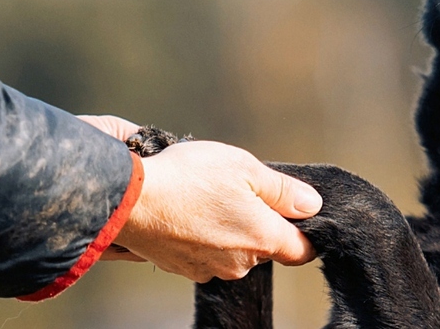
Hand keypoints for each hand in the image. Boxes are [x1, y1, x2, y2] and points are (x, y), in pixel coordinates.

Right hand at [77, 115, 322, 281]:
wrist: (127, 198)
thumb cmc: (188, 178)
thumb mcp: (246, 168)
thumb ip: (284, 190)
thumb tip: (312, 205)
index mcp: (262, 238)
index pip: (302, 251)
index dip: (305, 231)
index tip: (296, 213)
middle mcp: (239, 263)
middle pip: (265, 246)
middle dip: (259, 221)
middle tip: (238, 190)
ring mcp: (209, 269)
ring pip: (234, 250)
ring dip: (229, 228)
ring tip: (208, 198)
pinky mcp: (182, 268)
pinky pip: (206, 253)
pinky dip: (203, 235)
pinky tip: (189, 211)